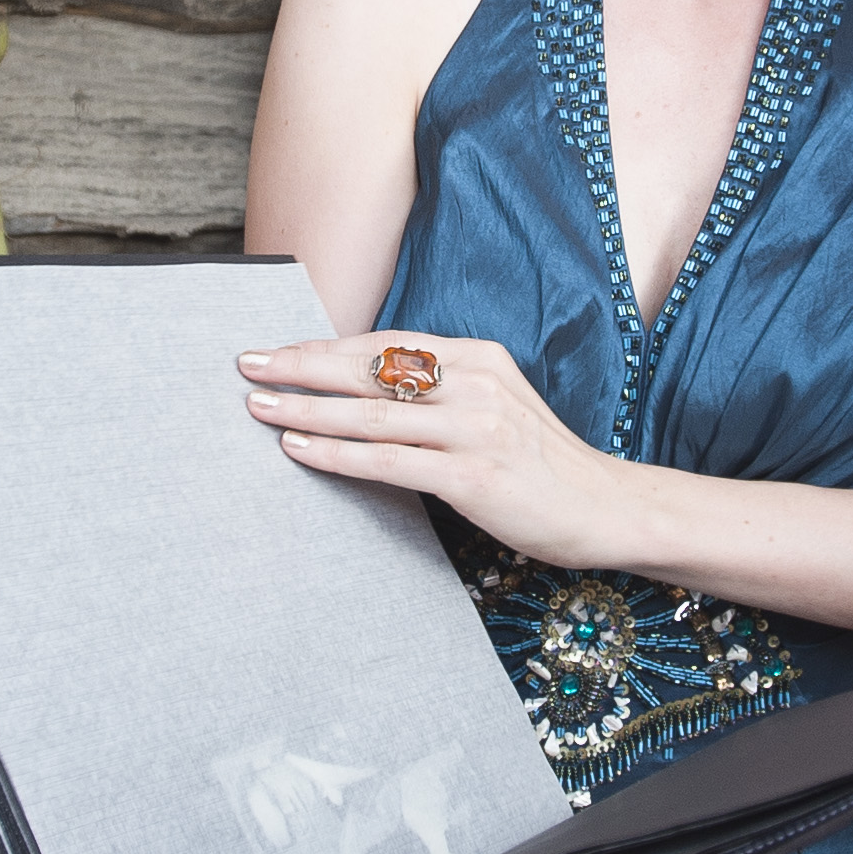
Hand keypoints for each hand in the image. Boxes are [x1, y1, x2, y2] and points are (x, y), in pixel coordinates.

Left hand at [237, 330, 628, 569]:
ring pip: (372, 414)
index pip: (384, 346)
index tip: (276, 350)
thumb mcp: (495, 406)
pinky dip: (338, 453)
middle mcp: (475, 383)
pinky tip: (300, 449)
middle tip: (248, 366)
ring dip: (308, 409)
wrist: (604, 507)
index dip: (324, 346)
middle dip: (301, 366)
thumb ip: (441, 391)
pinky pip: (389, 460)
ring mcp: (476, 428)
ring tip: (259, 407)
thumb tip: (365, 389)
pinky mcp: (474, 475)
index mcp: (478, 357)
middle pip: (369, 369)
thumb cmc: (541, 463)